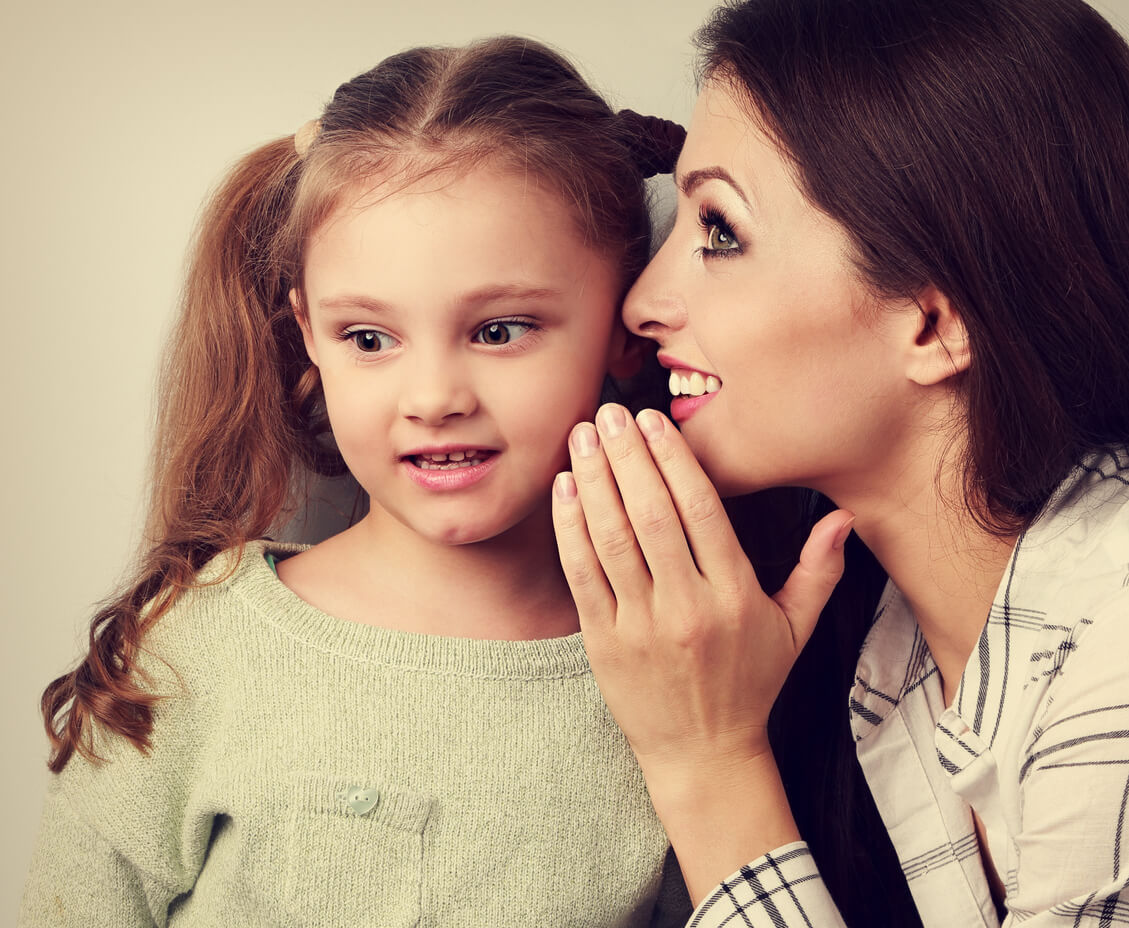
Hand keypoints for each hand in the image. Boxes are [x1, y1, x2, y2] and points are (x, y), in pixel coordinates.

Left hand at [552, 404, 853, 784]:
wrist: (703, 753)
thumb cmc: (749, 684)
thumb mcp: (796, 630)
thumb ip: (819, 571)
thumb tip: (843, 518)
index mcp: (735, 596)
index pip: (700, 511)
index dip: (673, 459)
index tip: (653, 421)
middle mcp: (687, 607)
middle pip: (651, 515)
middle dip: (628, 456)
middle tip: (610, 412)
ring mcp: (642, 625)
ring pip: (612, 539)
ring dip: (593, 481)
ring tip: (582, 436)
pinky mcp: (604, 642)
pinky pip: (582, 576)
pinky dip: (570, 529)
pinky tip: (564, 489)